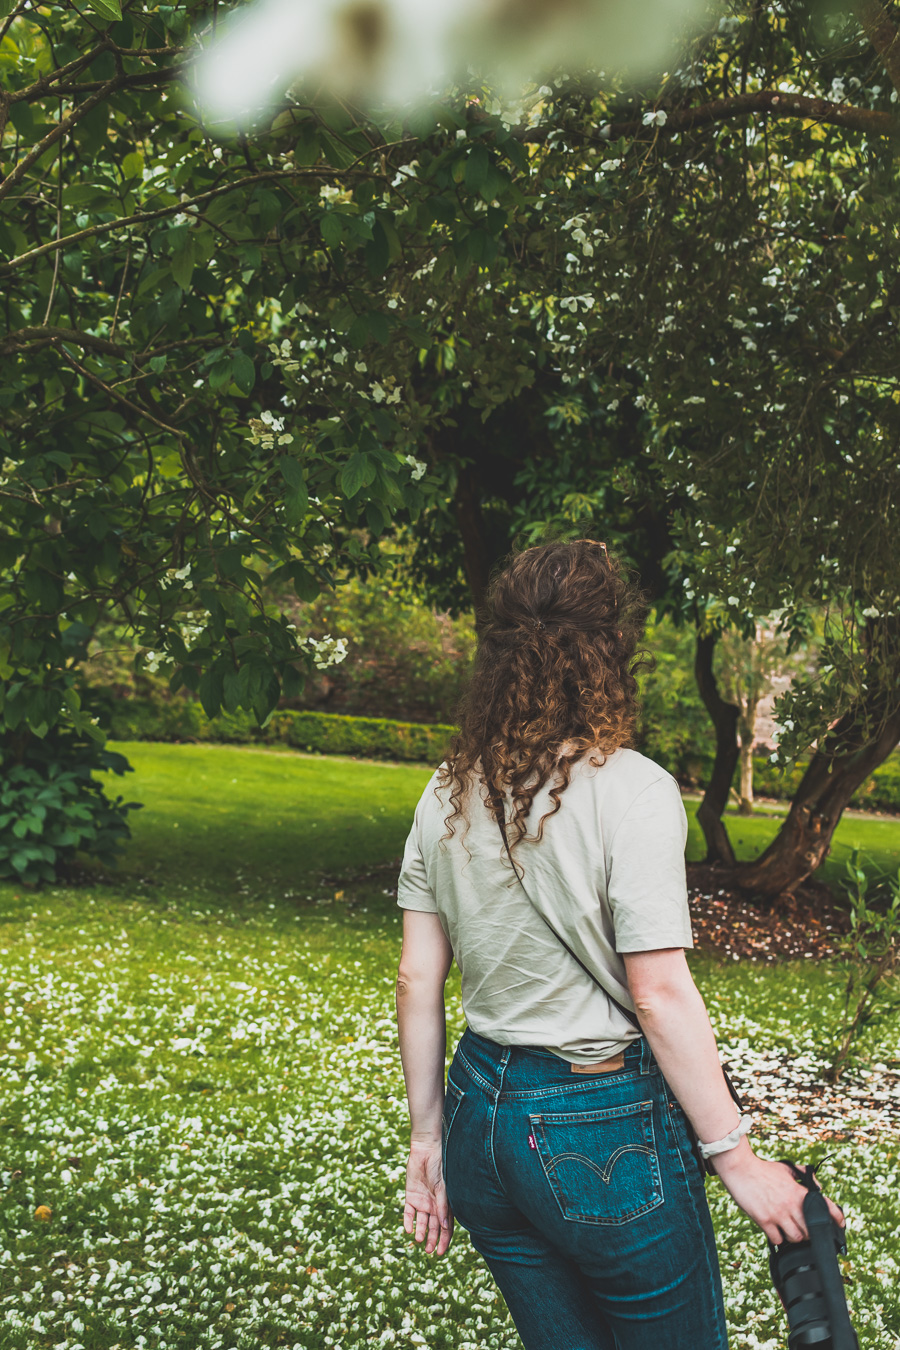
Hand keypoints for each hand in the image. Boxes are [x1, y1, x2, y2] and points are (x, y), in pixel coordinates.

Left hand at [403, 1140, 453, 1256]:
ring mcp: (422, 1201)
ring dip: (421, 1232)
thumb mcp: (442, 1187)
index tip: (440, 1252)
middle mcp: (434, 1205)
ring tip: (419, 1240)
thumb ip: (443, 1206)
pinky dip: (408, 1221)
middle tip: (429, 1251)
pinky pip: (408, 1212)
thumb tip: (445, 1227)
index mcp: (445, 1204)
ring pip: (421, 1222)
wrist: (425, 1150)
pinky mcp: (410, 1196)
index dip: (444, 1240)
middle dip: (432, 1240)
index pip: (446, 1227)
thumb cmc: (439, 1166)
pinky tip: (408, 1229)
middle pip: (433, 1227)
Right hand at [714, 1149, 845, 1243]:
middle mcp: (791, 1204)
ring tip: (788, 1230)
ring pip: (797, 1238)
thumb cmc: (763, 1169)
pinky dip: (778, 1239)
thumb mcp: (787, 1168)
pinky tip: (775, 1231)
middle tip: (803, 1228)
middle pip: (811, 1231)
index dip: (837, 1218)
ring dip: (794, 1237)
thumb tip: (819, 1187)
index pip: (826, 1207)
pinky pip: (778, 1240)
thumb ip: (804, 1176)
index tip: (840, 1224)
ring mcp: (778, 1214)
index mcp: (799, 1192)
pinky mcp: (764, 1220)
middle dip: (809, 1232)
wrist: (740, 1168)